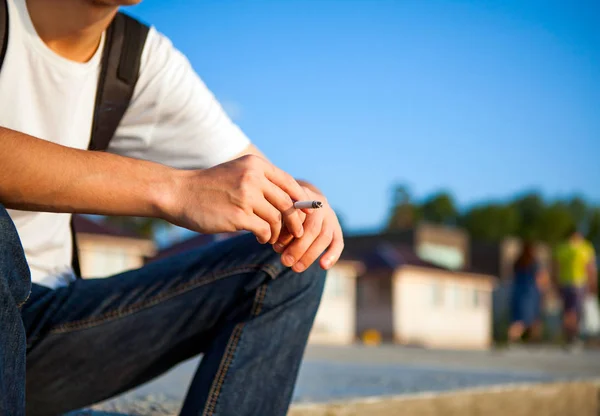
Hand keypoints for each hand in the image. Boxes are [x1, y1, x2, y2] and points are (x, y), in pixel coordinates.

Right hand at [161, 155, 308, 243]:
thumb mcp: (237, 172)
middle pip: (287, 203)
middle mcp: (253, 177)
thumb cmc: (210, 186)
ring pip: (277, 219)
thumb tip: (291, 199)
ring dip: (278, 232)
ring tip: (272, 237)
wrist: (179, 193)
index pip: (289, 183)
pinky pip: (264, 230)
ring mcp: (245, 196)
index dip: (300, 200)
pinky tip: (261, 239)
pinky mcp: (238, 216)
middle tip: (293, 232)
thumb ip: (262, 180)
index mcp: (255, 165)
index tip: (302, 213)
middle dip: (294, 221)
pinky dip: (266, 237)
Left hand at [273, 186, 343, 271]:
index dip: (287, 232)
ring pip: (324, 236)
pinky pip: (338, 242)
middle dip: (298, 247)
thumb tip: (275, 244)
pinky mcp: (337, 228)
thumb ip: (278, 223)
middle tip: (285, 262)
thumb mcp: (279, 210)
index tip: (276, 247)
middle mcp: (319, 205)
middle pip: (312, 227)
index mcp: (302, 196)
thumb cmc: (285, 209)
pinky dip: (332, 255)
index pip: (298, 214)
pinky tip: (323, 266)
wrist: (304, 202)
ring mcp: (330, 216)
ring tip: (296, 268)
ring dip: (310, 255)